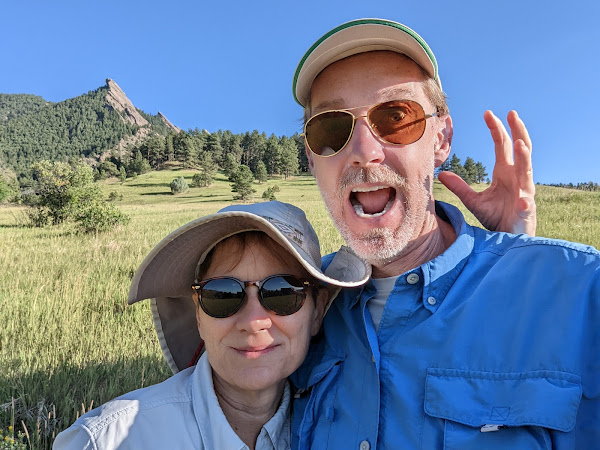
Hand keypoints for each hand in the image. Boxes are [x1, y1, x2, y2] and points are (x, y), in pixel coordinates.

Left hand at [438, 110, 535, 235]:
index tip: (488, 113)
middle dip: (517, 131)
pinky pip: (526, 205)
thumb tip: (442, 174)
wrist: (507, 237)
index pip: (502, 145)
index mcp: (505, 172)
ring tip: (520, 142)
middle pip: (521, 149)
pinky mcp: (526, 211)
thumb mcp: (473, 201)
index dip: (496, 129)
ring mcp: (524, 192)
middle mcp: (517, 178)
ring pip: (527, 171)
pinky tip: (523, 200)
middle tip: (511, 113)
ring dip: (524, 157)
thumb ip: (460, 187)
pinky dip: (525, 202)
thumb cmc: (495, 217)